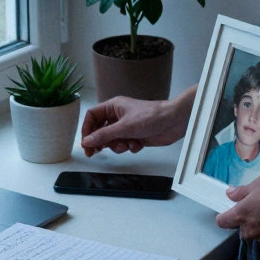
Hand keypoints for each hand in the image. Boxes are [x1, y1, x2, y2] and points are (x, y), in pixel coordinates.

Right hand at [79, 87, 194, 156]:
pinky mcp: (136, 136)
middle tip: (94, 153)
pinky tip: (138, 144)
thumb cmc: (151, 116)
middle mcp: (119, 116)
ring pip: (113, 140)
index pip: (92, 116)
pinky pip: (125, 145)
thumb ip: (104, 135)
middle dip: (101, 142)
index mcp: (113, 107)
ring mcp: (127, 127)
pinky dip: (130, 147)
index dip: (87, 129)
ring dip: (117, 146)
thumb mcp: (124, 127)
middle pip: (100, 130)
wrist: (174, 121)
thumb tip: (86, 141)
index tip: (85, 143)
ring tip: (125, 145)